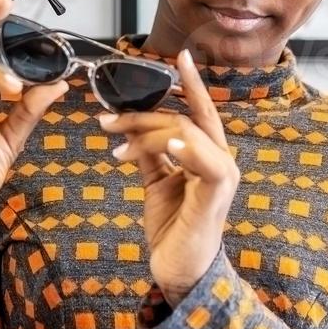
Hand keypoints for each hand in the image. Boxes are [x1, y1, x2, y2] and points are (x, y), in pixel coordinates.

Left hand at [96, 48, 238, 303]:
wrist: (180, 272)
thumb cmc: (173, 229)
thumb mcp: (156, 184)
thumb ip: (150, 155)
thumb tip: (131, 130)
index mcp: (206, 155)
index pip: (200, 110)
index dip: (191, 83)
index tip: (179, 56)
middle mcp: (219, 161)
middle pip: (183, 118)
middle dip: (142, 114)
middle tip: (106, 122)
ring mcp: (221, 177)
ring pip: (185, 133)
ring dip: (147, 133)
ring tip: (116, 146)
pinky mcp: (215, 196)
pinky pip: (206, 162)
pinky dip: (186, 149)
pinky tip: (166, 146)